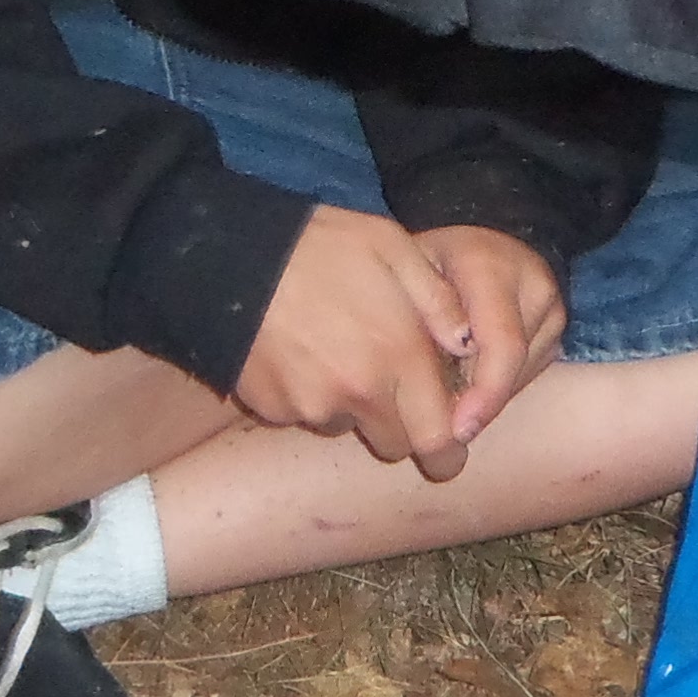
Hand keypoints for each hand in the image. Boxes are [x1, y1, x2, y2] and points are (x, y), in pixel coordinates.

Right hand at [237, 206, 476, 476]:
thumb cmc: (319, 244)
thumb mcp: (393, 248)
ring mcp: (311, 405)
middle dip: (401, 427)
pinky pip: (304, 415)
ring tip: (337, 353)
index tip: (449, 451)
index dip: (448, 453)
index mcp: (399, 355)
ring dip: (351, 406)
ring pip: (347, 426)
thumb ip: (439, 301)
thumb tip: (468, 346)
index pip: (437, 439)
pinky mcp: (272, 408)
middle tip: (390, 388)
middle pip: (395, 444)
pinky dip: (309, 396)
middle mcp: (359, 392)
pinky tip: (301, 353)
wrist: (230, 255)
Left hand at [415, 225, 566, 447]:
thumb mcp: (410, 281)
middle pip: (514, 366)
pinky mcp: (559, 328)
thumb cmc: (428, 264)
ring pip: (522, 375)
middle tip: (444, 430)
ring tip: (450, 390)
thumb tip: (428, 389)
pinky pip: (529, 373)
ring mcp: (553, 307)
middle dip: (480, 403)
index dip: (484, 394)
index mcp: (491, 266)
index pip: (503, 344)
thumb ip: (421, 324)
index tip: (457, 431)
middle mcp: (534, 283)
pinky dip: (498, 384)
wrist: (478, 245)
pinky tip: (470, 376)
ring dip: (486, 395)